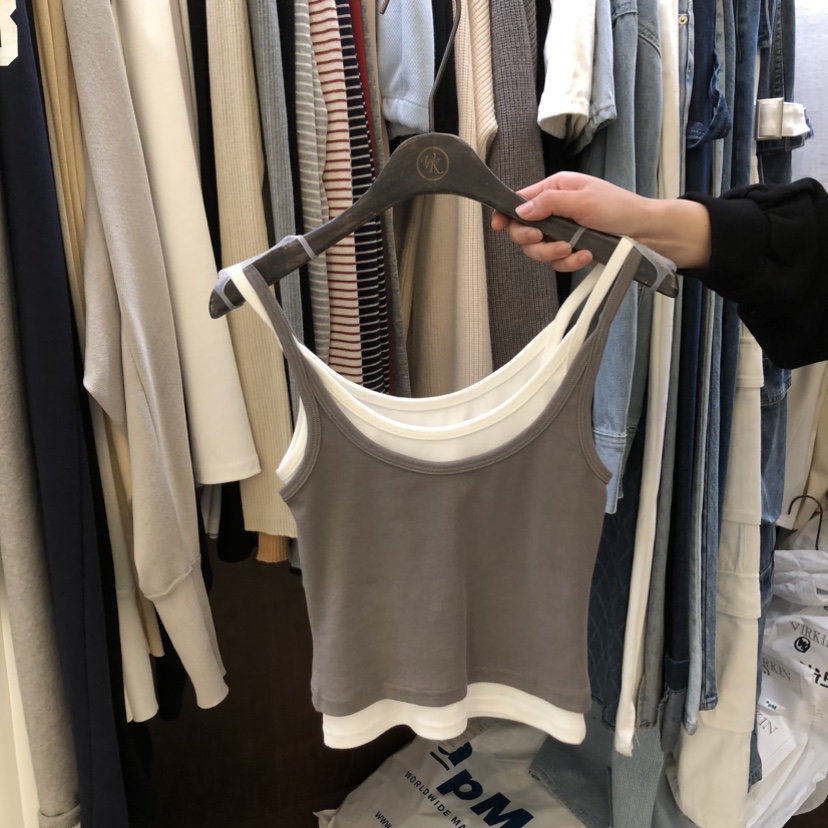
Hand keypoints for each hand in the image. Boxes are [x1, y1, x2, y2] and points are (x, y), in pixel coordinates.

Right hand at [491, 171, 711, 270]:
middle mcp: (554, 211)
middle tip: (543, 239)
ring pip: (537, 250)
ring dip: (553, 253)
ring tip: (573, 250)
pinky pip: (557, 263)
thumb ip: (549, 203)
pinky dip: (569, 262)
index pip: (519, 201)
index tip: (498, 226)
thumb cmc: (621, 208)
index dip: (505, 214)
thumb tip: (520, 209)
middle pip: (523, 231)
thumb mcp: (583, 199)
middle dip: (531, 240)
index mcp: (555, 190)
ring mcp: (562, 233)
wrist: (647, 233)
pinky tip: (586, 256)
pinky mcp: (571, 251)